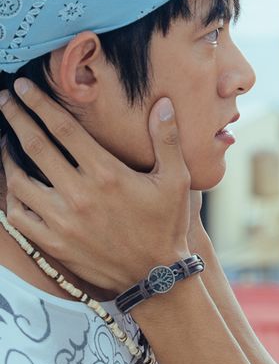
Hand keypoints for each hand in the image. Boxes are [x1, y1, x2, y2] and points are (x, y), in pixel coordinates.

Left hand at [0, 78, 192, 292]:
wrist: (155, 276)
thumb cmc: (166, 224)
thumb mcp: (176, 179)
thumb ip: (166, 139)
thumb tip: (164, 104)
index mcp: (105, 173)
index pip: (62, 129)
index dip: (39, 104)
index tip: (22, 87)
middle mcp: (79, 194)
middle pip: (34, 148)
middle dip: (16, 119)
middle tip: (4, 101)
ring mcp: (62, 221)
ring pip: (19, 182)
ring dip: (7, 157)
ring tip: (4, 141)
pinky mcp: (53, 243)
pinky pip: (19, 216)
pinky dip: (10, 196)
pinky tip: (12, 184)